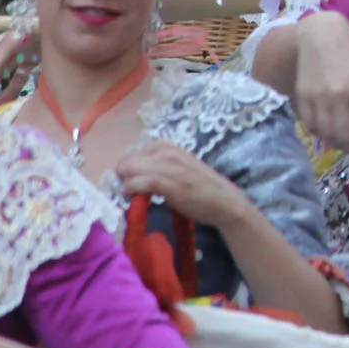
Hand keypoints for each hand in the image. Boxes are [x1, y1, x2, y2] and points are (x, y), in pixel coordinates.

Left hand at [113, 139, 245, 228]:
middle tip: (129, 190)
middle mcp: (168, 152)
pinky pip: (143, 182)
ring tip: (131, 195)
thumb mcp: (179, 167)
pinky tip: (129, 195)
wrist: (224, 201)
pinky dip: (132, 188)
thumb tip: (132, 174)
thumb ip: (158, 166)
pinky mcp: (172, 184)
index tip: (130, 181)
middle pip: (129, 161)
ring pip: (132, 170)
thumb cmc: (200, 186)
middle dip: (123, 176)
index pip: (134, 152)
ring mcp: (170, 167)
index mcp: (169, 146)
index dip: (128, 168)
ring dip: (125, 183)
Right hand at [291, 11, 348, 154]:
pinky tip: (326, 133)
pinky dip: (319, 133)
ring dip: (336, 144)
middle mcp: (340, 95)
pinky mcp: (303, 95)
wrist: (323, 36)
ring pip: (326, 133)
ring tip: (343, 145)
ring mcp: (319, 96)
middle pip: (344, 134)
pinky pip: (310, 124)